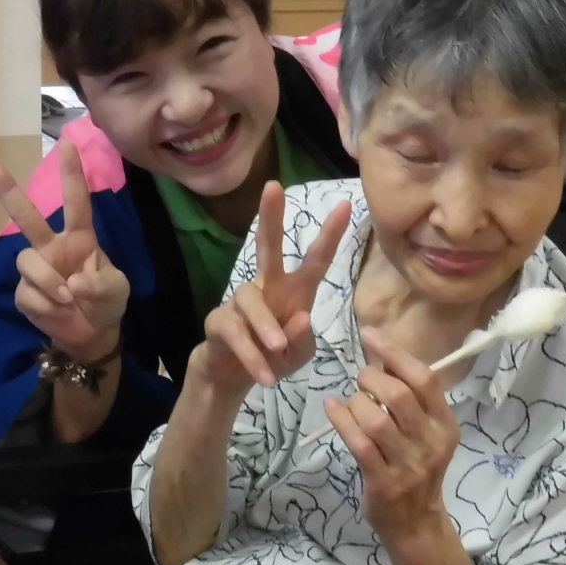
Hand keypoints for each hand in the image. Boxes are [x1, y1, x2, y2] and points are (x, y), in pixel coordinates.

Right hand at [0, 143, 128, 359]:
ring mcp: (36, 269)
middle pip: (28, 216)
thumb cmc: (107, 302)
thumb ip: (100, 284)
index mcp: (79, 237)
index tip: (68, 144)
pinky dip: (47, 307)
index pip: (76, 202)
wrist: (93, 335)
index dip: (72, 174)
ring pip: (27, 262)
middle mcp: (52, 247)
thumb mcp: (116, 289)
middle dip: (9, 191)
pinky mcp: (24, 294)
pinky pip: (28, 294)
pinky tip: (60, 313)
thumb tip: (71, 282)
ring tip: (67, 299)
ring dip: (48, 281)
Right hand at [194, 181, 350, 393]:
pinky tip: (265, 375)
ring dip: (266, 328)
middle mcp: (268, 287)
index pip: (316, 259)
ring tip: (278, 351)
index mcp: (295, 290)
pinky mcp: (220, 322)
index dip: (330, 234)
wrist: (236, 377)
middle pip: (268, 246)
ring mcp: (241, 302)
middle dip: (270, 217)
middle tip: (273, 187)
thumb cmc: (275, 356)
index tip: (346, 205)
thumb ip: (303, 339)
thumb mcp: (299, 354)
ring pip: (251, 302)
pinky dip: (253, 356)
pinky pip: (236, 334)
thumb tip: (300, 317)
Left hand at [324, 327, 461, 542]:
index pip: (424, 379)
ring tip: (350, 401)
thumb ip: (413, 402)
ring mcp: (408, 465)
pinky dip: (340, 419)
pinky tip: (331, 407)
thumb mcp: (428, 434)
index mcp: (445, 425)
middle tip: (361, 380)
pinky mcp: (383, 482)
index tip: (369, 334)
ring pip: (375, 419)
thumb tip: (381, 359)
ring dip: (355, 402)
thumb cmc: (418, 469)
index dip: (395, 353)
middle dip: (370, 378)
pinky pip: (357, 443)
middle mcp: (431, 442)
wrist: (417, 524)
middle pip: (398, 395)